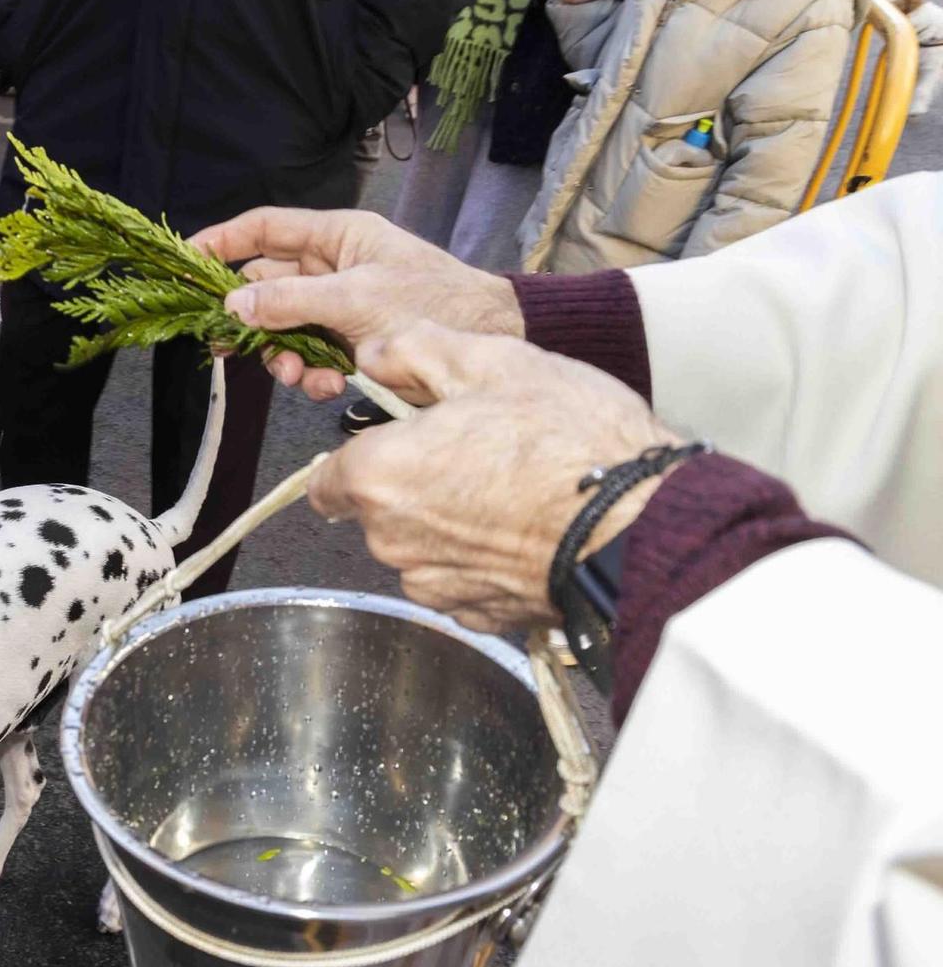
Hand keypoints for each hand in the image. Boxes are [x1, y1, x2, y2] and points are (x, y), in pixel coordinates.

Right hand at [189, 207, 523, 399]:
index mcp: (337, 236)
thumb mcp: (354, 298)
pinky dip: (313, 377)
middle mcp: (333, 269)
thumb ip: (290, 300)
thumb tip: (234, 305)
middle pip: (266, 287)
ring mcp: (339, 309)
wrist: (487, 342)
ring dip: (282, 358)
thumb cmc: (433, 302)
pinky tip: (329, 387)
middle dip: (249, 319)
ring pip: (283, 331)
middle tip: (222, 344)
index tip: (186, 258)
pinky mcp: (349, 346)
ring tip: (298, 376)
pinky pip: (311, 359)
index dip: (223, 240)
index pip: (265, 229)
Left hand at [310, 323, 678, 632]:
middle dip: (411, 482)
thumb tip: (375, 354)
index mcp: (379, 477)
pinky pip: (460, 579)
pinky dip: (481, 557)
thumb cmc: (570, 441)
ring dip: (447, 521)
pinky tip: (525, 526)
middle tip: (474, 449)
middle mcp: (391, 541)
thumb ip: (415, 351)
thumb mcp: (493, 362)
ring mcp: (434, 584)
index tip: (398, 441)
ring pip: (417, 547)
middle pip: (376, 511)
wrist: (640, 524)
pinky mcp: (477, 614)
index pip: (326, 479)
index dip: (359, 456)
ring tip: (510, 487)